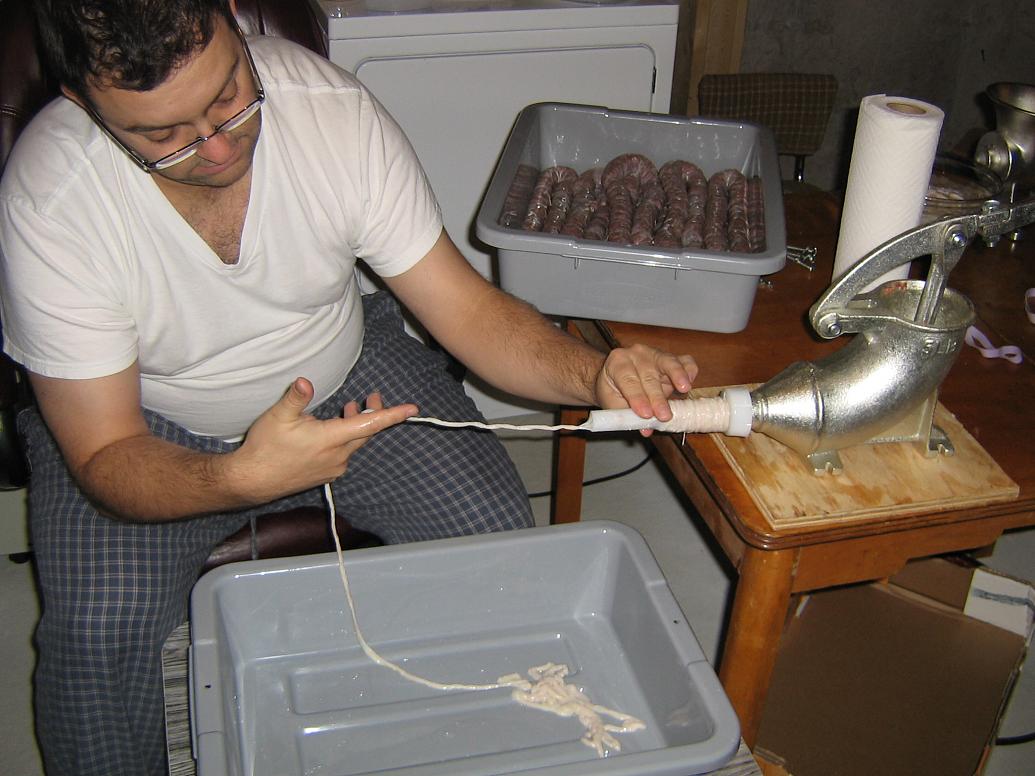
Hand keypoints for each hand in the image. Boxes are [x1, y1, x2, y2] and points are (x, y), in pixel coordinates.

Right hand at [229, 378, 416, 503]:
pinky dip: (345, 439)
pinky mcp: (326, 474)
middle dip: (373, 412)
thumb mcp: (278, 416)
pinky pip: (344, 454)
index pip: (370, 424)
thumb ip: (296, 398)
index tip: (412, 409)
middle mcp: (338, 456)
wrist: (252, 481)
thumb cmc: (265, 447)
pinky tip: (333, 430)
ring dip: (356, 425)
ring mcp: (333, 468)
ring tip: (350, 407)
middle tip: (372, 395)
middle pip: (365, 432)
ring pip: (354, 443)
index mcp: (331, 439)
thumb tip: (305, 381)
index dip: (392, 414)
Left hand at [594, 345, 697, 430]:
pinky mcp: (672, 359)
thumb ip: (628, 415)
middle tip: (664, 416)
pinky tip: (689, 383)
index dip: (637, 398)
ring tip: (684, 390)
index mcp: (618, 362)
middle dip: (657, 397)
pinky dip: (689, 371)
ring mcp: (656, 353)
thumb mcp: (614, 402)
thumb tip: (646, 430)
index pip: (627, 380)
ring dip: (677, 377)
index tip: (645, 414)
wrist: (618, 375)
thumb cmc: (615, 389)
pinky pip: (685, 361)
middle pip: (649, 375)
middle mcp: (637, 354)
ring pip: (668, 362)